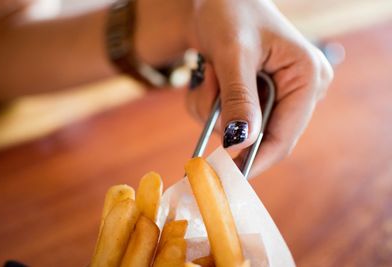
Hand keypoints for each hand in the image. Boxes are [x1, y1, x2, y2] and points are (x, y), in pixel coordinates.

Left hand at [134, 0, 332, 175]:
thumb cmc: (230, 10)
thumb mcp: (234, 53)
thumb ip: (238, 98)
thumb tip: (239, 143)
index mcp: (306, 76)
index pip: (285, 135)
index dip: (256, 159)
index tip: (225, 174)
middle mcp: (296, 90)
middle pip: (259, 135)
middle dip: (225, 119)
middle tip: (210, 85)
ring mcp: (275, 95)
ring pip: (236, 129)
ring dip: (212, 106)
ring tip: (211, 70)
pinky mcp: (253, 97)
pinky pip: (226, 118)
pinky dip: (209, 102)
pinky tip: (210, 73)